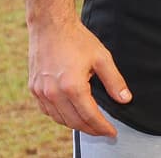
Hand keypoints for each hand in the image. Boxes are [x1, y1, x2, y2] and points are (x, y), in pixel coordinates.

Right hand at [28, 19, 130, 136]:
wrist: (50, 27)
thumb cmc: (77, 40)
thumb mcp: (102, 57)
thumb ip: (114, 81)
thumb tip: (125, 99)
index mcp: (72, 86)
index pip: (90, 116)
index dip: (102, 127)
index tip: (112, 133)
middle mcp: (54, 93)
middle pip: (74, 122)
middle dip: (91, 129)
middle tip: (103, 131)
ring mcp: (41, 93)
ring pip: (60, 119)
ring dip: (75, 125)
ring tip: (90, 124)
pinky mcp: (34, 89)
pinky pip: (48, 111)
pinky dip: (60, 117)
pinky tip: (70, 114)